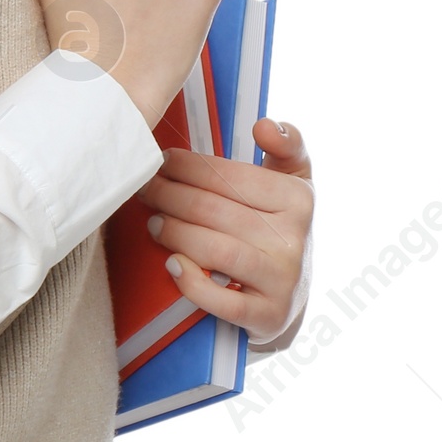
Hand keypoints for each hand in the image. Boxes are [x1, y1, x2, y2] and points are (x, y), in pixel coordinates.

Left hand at [131, 117, 314, 345]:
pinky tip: (172, 265)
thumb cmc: (278, 226)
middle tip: (143, 190)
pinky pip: (224, 301)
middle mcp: (295, 239)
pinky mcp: (269, 316)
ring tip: (154, 223)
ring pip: (216, 250)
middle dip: (170, 196)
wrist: (290, 296)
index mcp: (298, 198)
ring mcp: (283, 280)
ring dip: (175, 233)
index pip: (229, 176)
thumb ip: (285, 145)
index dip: (186, 167)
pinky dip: (193, 283)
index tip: (159, 161)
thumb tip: (264, 125)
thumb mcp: (292, 182)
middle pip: (214, 210)